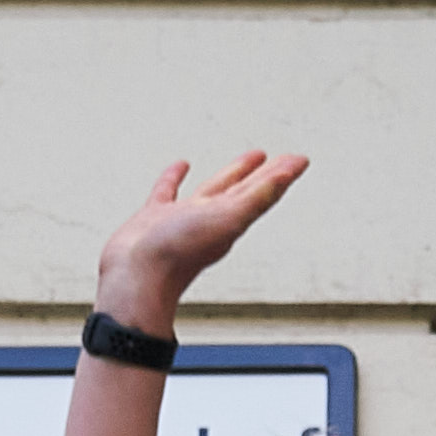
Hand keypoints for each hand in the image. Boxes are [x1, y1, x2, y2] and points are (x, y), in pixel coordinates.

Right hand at [98, 151, 308, 332]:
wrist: (136, 277)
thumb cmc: (179, 253)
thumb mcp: (227, 218)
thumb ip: (258, 197)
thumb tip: (288, 174)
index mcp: (231, 220)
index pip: (263, 192)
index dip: (281, 175)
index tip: (299, 160)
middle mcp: (211, 220)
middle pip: (243, 190)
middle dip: (261, 174)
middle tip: (276, 158)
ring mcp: (183, 219)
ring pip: (210, 190)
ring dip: (228, 175)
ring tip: (243, 160)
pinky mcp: (155, 218)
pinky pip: (168, 192)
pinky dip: (175, 178)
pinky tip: (181, 166)